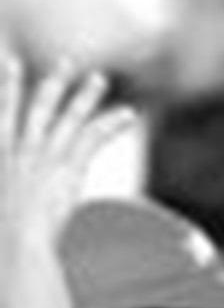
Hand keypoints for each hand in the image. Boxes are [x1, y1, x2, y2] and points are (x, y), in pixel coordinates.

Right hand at [0, 55, 135, 249]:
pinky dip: (111, 123)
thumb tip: (14, 195)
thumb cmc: (2, 238)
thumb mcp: (2, 205)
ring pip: (68, 116)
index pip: (4, 113)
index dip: (9, 87)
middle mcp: (19, 150)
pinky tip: (128, 114)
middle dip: (54, 83)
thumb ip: (9, 192)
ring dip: (85, 95)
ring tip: (100, 78)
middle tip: (67, 61)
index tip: (12, 62)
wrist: (11, 245)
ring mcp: (43, 156)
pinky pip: (93, 137)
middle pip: (38, 107)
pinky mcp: (67, 166)